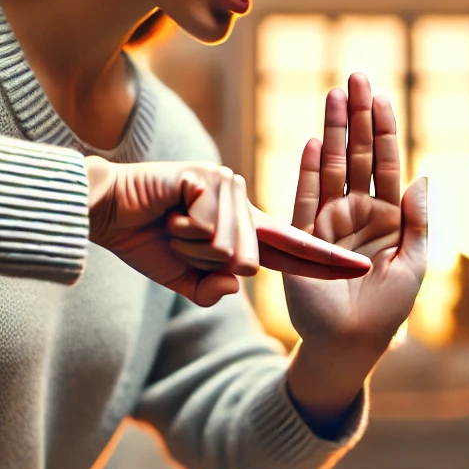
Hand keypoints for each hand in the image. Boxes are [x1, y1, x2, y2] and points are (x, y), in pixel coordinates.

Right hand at [85, 157, 371, 307]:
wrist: (104, 213)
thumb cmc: (144, 242)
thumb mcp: (184, 281)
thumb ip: (211, 292)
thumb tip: (238, 280)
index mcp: (247, 231)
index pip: (295, 251)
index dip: (328, 262)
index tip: (365, 270)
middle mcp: (245, 206)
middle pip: (252, 261)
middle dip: (205, 264)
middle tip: (177, 240)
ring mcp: (229, 187)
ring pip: (231, 248)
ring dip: (190, 249)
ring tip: (170, 225)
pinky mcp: (208, 177)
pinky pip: (211, 228)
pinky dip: (184, 232)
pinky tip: (169, 211)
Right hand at [284, 74, 427, 432]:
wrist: (351, 342)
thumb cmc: (388, 309)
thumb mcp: (416, 263)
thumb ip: (419, 221)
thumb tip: (422, 177)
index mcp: (388, 218)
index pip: (385, 163)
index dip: (384, 129)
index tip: (382, 94)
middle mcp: (357, 213)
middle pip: (356, 155)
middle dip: (357, 116)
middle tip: (356, 75)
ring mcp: (329, 222)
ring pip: (330, 167)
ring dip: (331, 131)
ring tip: (334, 94)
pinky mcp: (304, 237)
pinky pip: (305, 196)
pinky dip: (308, 170)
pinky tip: (312, 141)